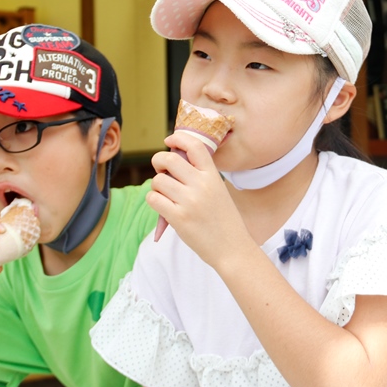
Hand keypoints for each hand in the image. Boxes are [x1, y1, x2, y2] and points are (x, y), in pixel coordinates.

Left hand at [148, 132, 252, 267]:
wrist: (232, 248)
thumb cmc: (224, 221)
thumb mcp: (219, 191)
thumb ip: (200, 176)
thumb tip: (172, 162)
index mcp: (213, 176)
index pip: (194, 146)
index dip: (177, 138)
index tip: (169, 140)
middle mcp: (201, 185)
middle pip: (168, 159)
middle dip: (158, 162)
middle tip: (162, 171)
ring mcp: (189, 201)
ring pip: (158, 180)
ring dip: (157, 186)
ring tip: (166, 195)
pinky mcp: (178, 218)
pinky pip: (153, 199)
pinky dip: (154, 200)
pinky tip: (163, 206)